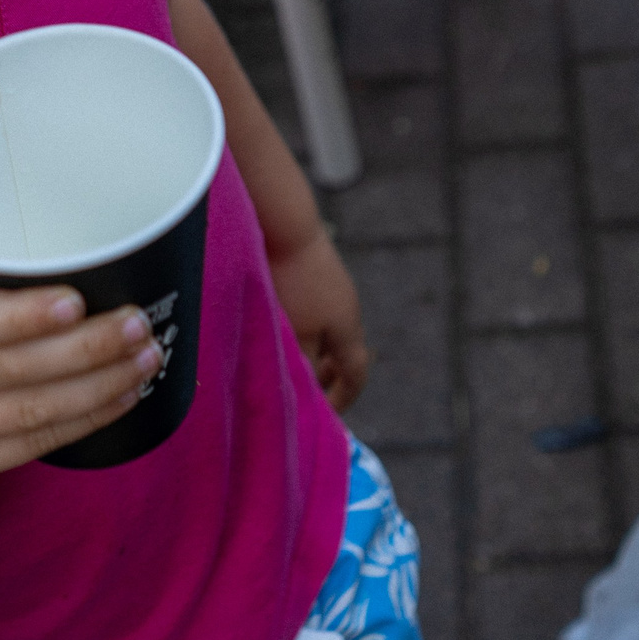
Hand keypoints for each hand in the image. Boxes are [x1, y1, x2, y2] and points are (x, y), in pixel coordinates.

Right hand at [0, 204, 162, 482]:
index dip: (20, 316)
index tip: (77, 296)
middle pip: (9, 370)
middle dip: (86, 350)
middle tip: (140, 321)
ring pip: (29, 413)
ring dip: (99, 386)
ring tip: (148, 353)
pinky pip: (32, 445)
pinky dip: (85, 420)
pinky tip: (123, 395)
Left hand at [270, 229, 369, 409]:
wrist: (286, 223)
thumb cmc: (291, 282)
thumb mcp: (297, 334)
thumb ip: (306, 366)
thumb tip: (309, 391)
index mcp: (348, 328)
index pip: (357, 373)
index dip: (344, 398)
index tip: (326, 416)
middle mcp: (348, 309)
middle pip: (344, 353)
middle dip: (327, 376)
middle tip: (306, 392)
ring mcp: (334, 288)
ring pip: (327, 332)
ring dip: (314, 352)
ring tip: (289, 362)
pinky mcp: (317, 271)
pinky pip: (317, 311)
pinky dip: (306, 329)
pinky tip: (281, 327)